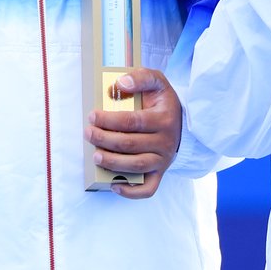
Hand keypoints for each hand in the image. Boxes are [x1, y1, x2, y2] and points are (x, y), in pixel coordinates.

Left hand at [84, 67, 181, 198]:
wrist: (181, 124)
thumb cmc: (162, 102)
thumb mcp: (157, 81)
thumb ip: (141, 77)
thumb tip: (121, 84)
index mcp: (164, 118)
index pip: (132, 121)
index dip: (109, 119)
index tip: (92, 115)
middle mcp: (165, 141)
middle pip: (130, 144)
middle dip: (104, 139)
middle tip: (88, 133)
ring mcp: (163, 160)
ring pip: (136, 166)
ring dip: (113, 163)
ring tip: (96, 156)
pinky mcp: (160, 173)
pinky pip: (148, 188)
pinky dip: (131, 192)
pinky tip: (114, 186)